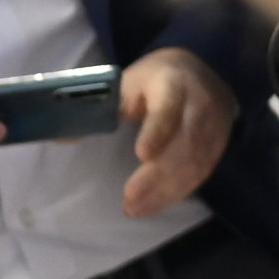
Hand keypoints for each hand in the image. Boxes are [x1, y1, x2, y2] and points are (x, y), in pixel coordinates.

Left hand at [117, 47, 235, 216]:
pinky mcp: (217, 146)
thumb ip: (100, 109)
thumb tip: (61, 137)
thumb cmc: (154, 80)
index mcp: (173, 83)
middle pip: (184, 143)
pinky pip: (202, 173)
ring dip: (166, 190)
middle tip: (130, 198)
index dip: (158, 131)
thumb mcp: (126, 84)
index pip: (169, 108)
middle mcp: (199, 105)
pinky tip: (155, 205)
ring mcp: (213, 127)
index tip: (142, 154)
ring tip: (135, 209)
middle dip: (157, 174)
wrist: (202, 69)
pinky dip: (178, 192)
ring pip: (195, 162)